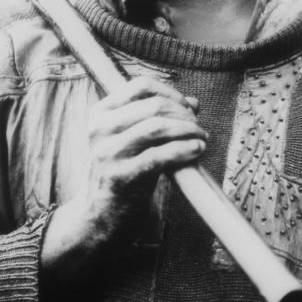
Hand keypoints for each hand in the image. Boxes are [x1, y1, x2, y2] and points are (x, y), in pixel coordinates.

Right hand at [41, 74, 206, 279]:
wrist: (102, 215)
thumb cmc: (123, 173)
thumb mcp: (133, 141)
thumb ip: (157, 119)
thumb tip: (194, 103)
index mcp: (100, 113)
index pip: (141, 86)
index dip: (171, 93)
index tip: (189, 107)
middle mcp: (100, 129)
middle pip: (153, 106)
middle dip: (184, 114)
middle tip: (199, 127)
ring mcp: (108, 153)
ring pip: (157, 127)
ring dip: (188, 130)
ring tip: (202, 138)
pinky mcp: (120, 176)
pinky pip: (160, 156)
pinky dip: (184, 149)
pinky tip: (197, 150)